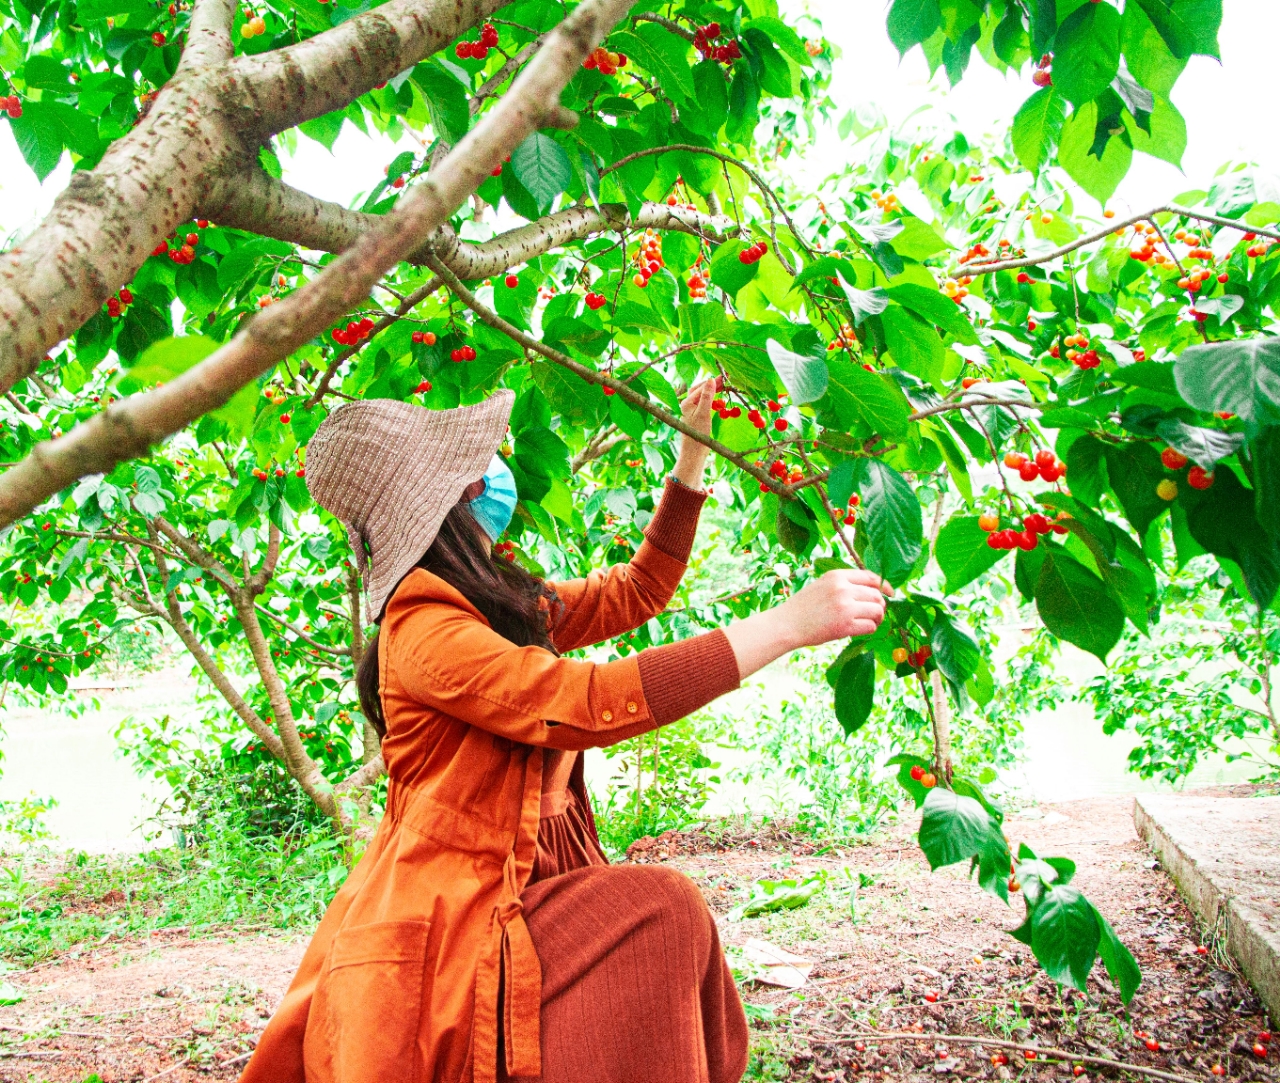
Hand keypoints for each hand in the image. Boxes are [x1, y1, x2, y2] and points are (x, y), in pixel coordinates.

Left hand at [671, 378, 715, 488]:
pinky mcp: (697, 418)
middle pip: (701, 390)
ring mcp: (692, 411)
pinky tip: (720, 402)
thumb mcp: (703, 413)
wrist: (694, 453)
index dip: (713, 381)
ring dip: (713, 392)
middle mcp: (687, 405)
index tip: (725, 376)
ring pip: (703, 397)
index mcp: (687, 402)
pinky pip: (705, 405)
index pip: (702, 387)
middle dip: (712, 385)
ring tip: (724, 388)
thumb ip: (707, 396)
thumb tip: (710, 379)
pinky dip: (713, 402)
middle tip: (726, 380)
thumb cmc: (698, 434)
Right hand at [723, 568, 892, 680]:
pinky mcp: (845, 625)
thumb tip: (873, 590)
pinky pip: (870, 626)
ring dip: (877, 618)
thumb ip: (844, 584)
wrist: (787, 624)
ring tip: (868, 622)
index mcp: (837, 576)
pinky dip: (869, 629)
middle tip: (874, 614)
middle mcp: (843, 588)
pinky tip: (859, 630)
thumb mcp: (822, 585)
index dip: (884, 586)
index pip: (871, 577)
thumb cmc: (804, 607)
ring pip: (877, 610)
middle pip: (877, 595)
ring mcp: (845, 607)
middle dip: (879, 606)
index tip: (890, 593)